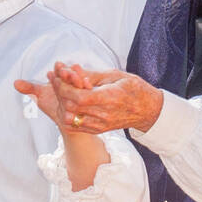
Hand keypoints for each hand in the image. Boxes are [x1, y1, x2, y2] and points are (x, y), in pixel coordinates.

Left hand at [27, 63, 164, 134]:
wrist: (147, 110)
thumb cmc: (133, 88)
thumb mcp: (115, 75)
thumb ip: (92, 75)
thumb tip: (72, 70)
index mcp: (109, 98)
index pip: (78, 97)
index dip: (64, 87)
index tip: (57, 76)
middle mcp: (104, 114)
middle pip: (71, 107)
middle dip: (59, 93)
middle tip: (55, 80)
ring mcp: (100, 125)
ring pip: (70, 118)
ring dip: (61, 104)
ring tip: (60, 91)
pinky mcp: (97, 130)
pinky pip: (74, 126)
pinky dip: (66, 114)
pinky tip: (66, 103)